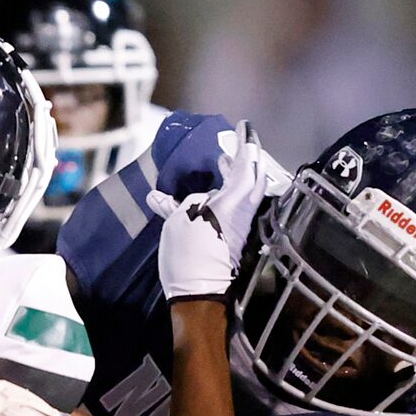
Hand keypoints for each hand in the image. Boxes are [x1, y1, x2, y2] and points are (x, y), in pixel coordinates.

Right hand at [146, 124, 290, 300]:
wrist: (198, 289)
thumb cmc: (189, 252)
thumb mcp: (179, 221)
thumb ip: (176, 203)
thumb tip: (162, 197)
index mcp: (234, 199)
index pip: (245, 163)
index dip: (244, 143)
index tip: (242, 126)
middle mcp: (244, 207)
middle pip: (254, 174)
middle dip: (247, 156)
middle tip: (236, 143)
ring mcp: (242, 221)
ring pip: (248, 188)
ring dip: (239, 172)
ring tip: (223, 162)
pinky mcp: (236, 232)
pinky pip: (240, 200)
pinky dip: (232, 188)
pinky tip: (216, 188)